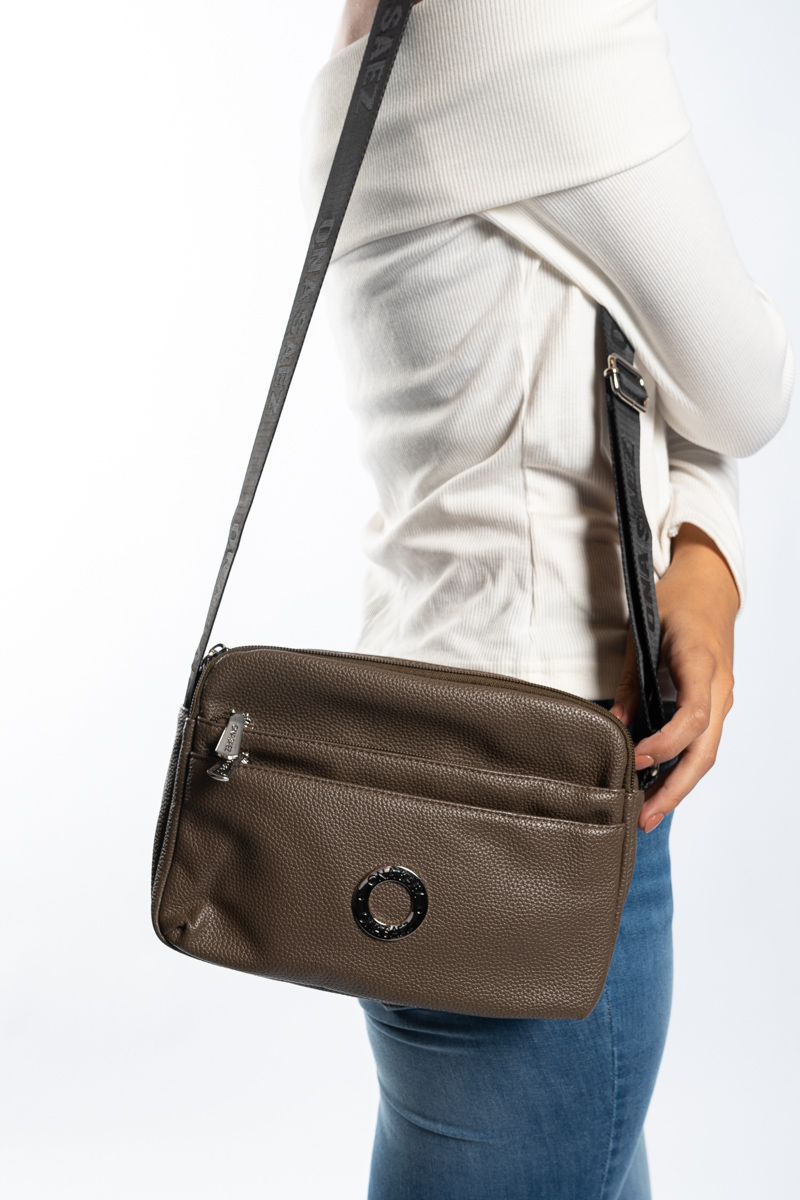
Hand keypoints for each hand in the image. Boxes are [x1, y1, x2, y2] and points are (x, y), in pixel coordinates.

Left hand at [611, 524, 738, 832]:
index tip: (636, 759)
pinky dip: (682, 767)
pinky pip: (702, 742)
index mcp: (701, 664)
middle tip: (644, 817)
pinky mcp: (715, 704)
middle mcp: (719, 687)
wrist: (711, 586)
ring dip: (679, 785)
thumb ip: (629, 681)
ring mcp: (721, 698)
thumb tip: (611, 726)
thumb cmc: (675, 602)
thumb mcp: (643, 633)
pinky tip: (658, 785)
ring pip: (706, 752)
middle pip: (705, 751)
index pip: (693, 717)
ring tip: (647, 813)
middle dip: (675, 789)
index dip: (666, 744)